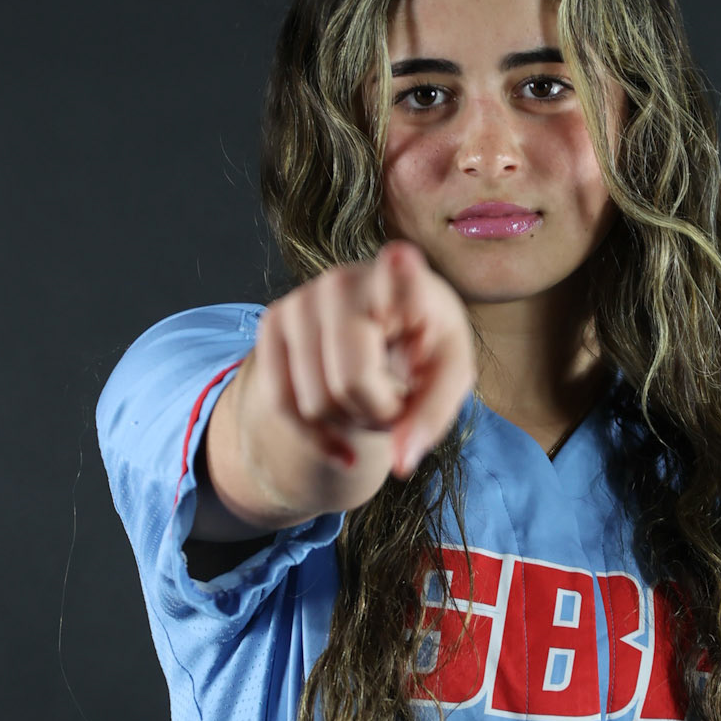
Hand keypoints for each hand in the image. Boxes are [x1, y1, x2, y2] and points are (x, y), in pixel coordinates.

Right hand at [252, 240, 475, 479]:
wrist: (384, 331)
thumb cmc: (425, 349)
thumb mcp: (448, 379)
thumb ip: (433, 417)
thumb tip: (403, 462)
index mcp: (407, 282)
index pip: (398, 273)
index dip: (398, 273)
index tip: (401, 257)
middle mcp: (346, 280)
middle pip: (350, 383)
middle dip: (377, 413)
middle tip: (395, 401)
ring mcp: (302, 298)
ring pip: (315, 403)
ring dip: (348, 424)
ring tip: (370, 400)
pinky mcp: (272, 321)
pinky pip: (281, 404)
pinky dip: (315, 435)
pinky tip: (341, 435)